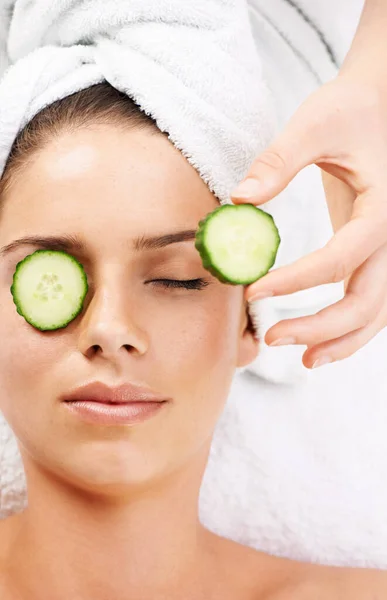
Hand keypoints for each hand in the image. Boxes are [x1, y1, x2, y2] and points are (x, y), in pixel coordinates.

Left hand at [231, 76, 386, 368]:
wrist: (380, 105)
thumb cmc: (350, 110)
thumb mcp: (315, 125)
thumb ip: (278, 160)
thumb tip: (238, 200)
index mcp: (382, 208)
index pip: (341, 258)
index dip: (296, 280)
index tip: (253, 290)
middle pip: (366, 301)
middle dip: (320, 326)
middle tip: (272, 338)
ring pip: (376, 312)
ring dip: (341, 340)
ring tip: (304, 360)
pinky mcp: (375, 251)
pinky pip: (372, 301)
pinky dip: (350, 329)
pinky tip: (321, 345)